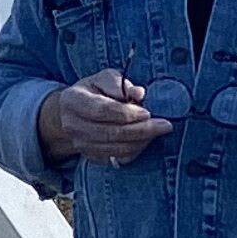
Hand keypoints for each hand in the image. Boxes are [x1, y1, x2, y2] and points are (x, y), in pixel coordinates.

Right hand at [37, 68, 168, 165]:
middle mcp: (73, 125)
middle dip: (141, 130)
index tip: (147, 112)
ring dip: (141, 141)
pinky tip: (146, 139)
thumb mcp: (103, 79)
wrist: (71, 114)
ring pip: (115, 149)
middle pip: (110, 132)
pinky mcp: (91, 156)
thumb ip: (120, 84)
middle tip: (165, 125)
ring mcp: (80, 144)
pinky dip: (135, 150)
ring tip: (159, 130)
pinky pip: (117, 158)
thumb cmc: (93, 91)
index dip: (126, 113)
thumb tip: (139, 93)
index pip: (101, 110)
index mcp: (73, 101)